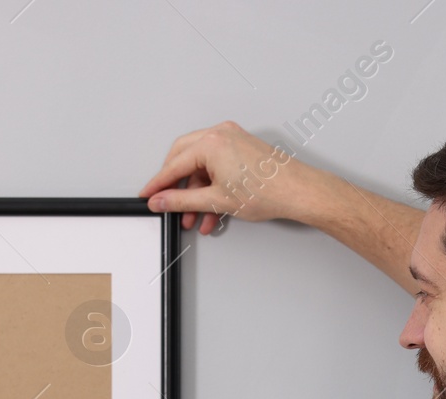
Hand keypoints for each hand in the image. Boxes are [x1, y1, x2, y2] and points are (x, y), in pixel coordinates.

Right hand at [139, 121, 322, 234]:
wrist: (298, 192)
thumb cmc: (267, 191)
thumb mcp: (216, 200)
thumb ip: (181, 201)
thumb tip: (161, 201)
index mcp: (211, 142)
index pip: (173, 165)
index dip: (158, 184)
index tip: (147, 195)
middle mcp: (220, 134)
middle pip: (183, 160)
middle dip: (175, 187)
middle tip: (167, 204)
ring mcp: (232, 139)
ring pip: (201, 166)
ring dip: (195, 193)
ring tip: (194, 218)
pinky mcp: (241, 148)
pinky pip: (217, 166)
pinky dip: (211, 187)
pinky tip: (211, 211)